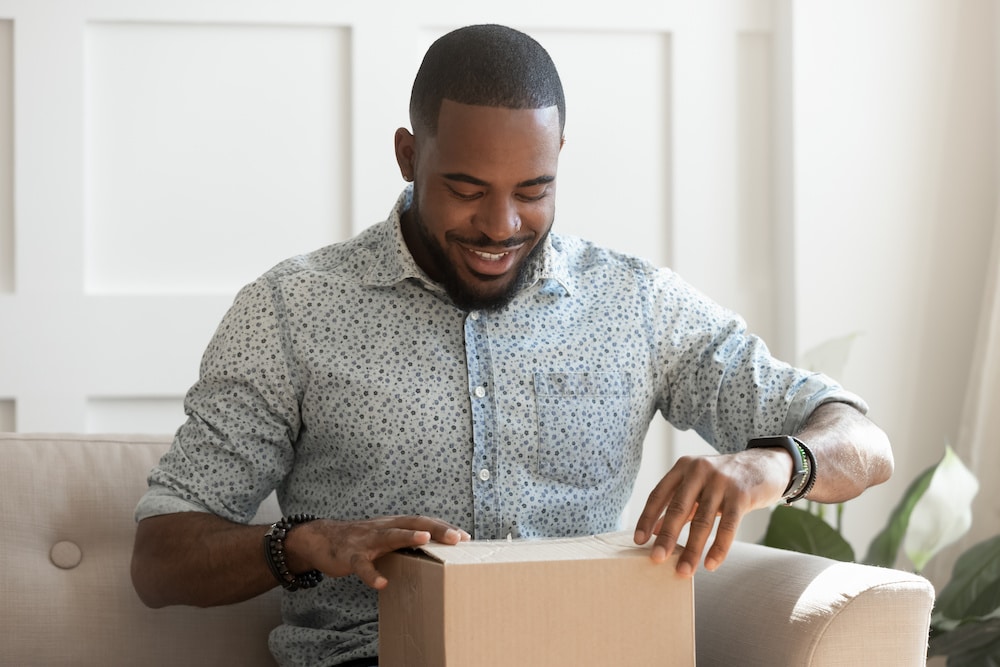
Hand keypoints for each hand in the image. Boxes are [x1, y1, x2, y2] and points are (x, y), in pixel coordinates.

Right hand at [285, 515, 469, 589]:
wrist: (322, 539)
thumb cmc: (361, 540)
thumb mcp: (386, 538)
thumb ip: (406, 544)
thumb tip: (433, 555)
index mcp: (395, 525)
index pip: (424, 522)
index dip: (444, 527)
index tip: (466, 537)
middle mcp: (383, 528)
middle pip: (413, 524)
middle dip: (436, 529)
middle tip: (457, 537)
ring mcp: (366, 540)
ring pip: (389, 536)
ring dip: (407, 537)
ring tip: (424, 540)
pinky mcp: (350, 555)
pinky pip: (361, 565)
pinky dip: (371, 574)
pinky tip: (381, 583)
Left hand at [633, 449, 788, 576]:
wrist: (765, 465)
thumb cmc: (726, 480)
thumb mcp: (698, 486)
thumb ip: (679, 505)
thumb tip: (656, 530)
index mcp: (683, 467)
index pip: (658, 494)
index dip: (647, 518)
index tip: (639, 541)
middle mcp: (699, 471)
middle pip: (678, 508)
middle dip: (667, 537)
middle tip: (656, 559)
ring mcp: (721, 481)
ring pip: (702, 521)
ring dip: (692, 549)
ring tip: (684, 571)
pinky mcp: (741, 495)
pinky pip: (727, 525)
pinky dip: (718, 547)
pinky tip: (710, 564)